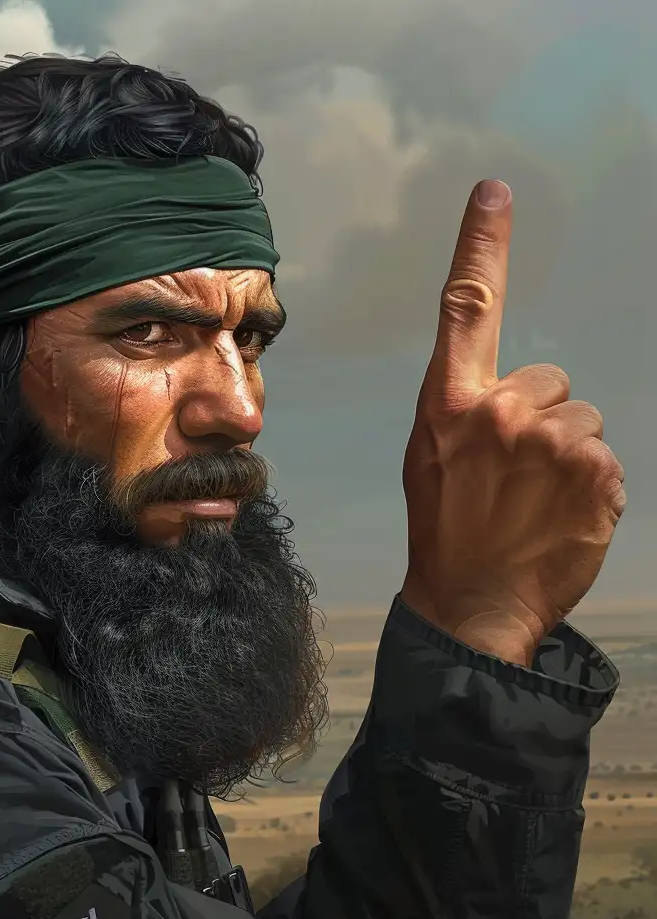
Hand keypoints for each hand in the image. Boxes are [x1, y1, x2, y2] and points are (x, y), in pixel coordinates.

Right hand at [399, 179, 623, 668]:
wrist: (471, 608)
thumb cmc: (447, 537)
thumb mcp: (430, 466)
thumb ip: (463, 416)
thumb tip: (501, 394)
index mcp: (449, 407)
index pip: (468, 310)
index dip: (482, 248)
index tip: (492, 195)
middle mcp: (499, 412)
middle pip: (549, 379)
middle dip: (540, 421)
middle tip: (510, 482)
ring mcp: (549, 440)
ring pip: (582, 418)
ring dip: (567, 458)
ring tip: (533, 505)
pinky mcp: (594, 468)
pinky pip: (605, 456)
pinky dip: (590, 487)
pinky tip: (558, 518)